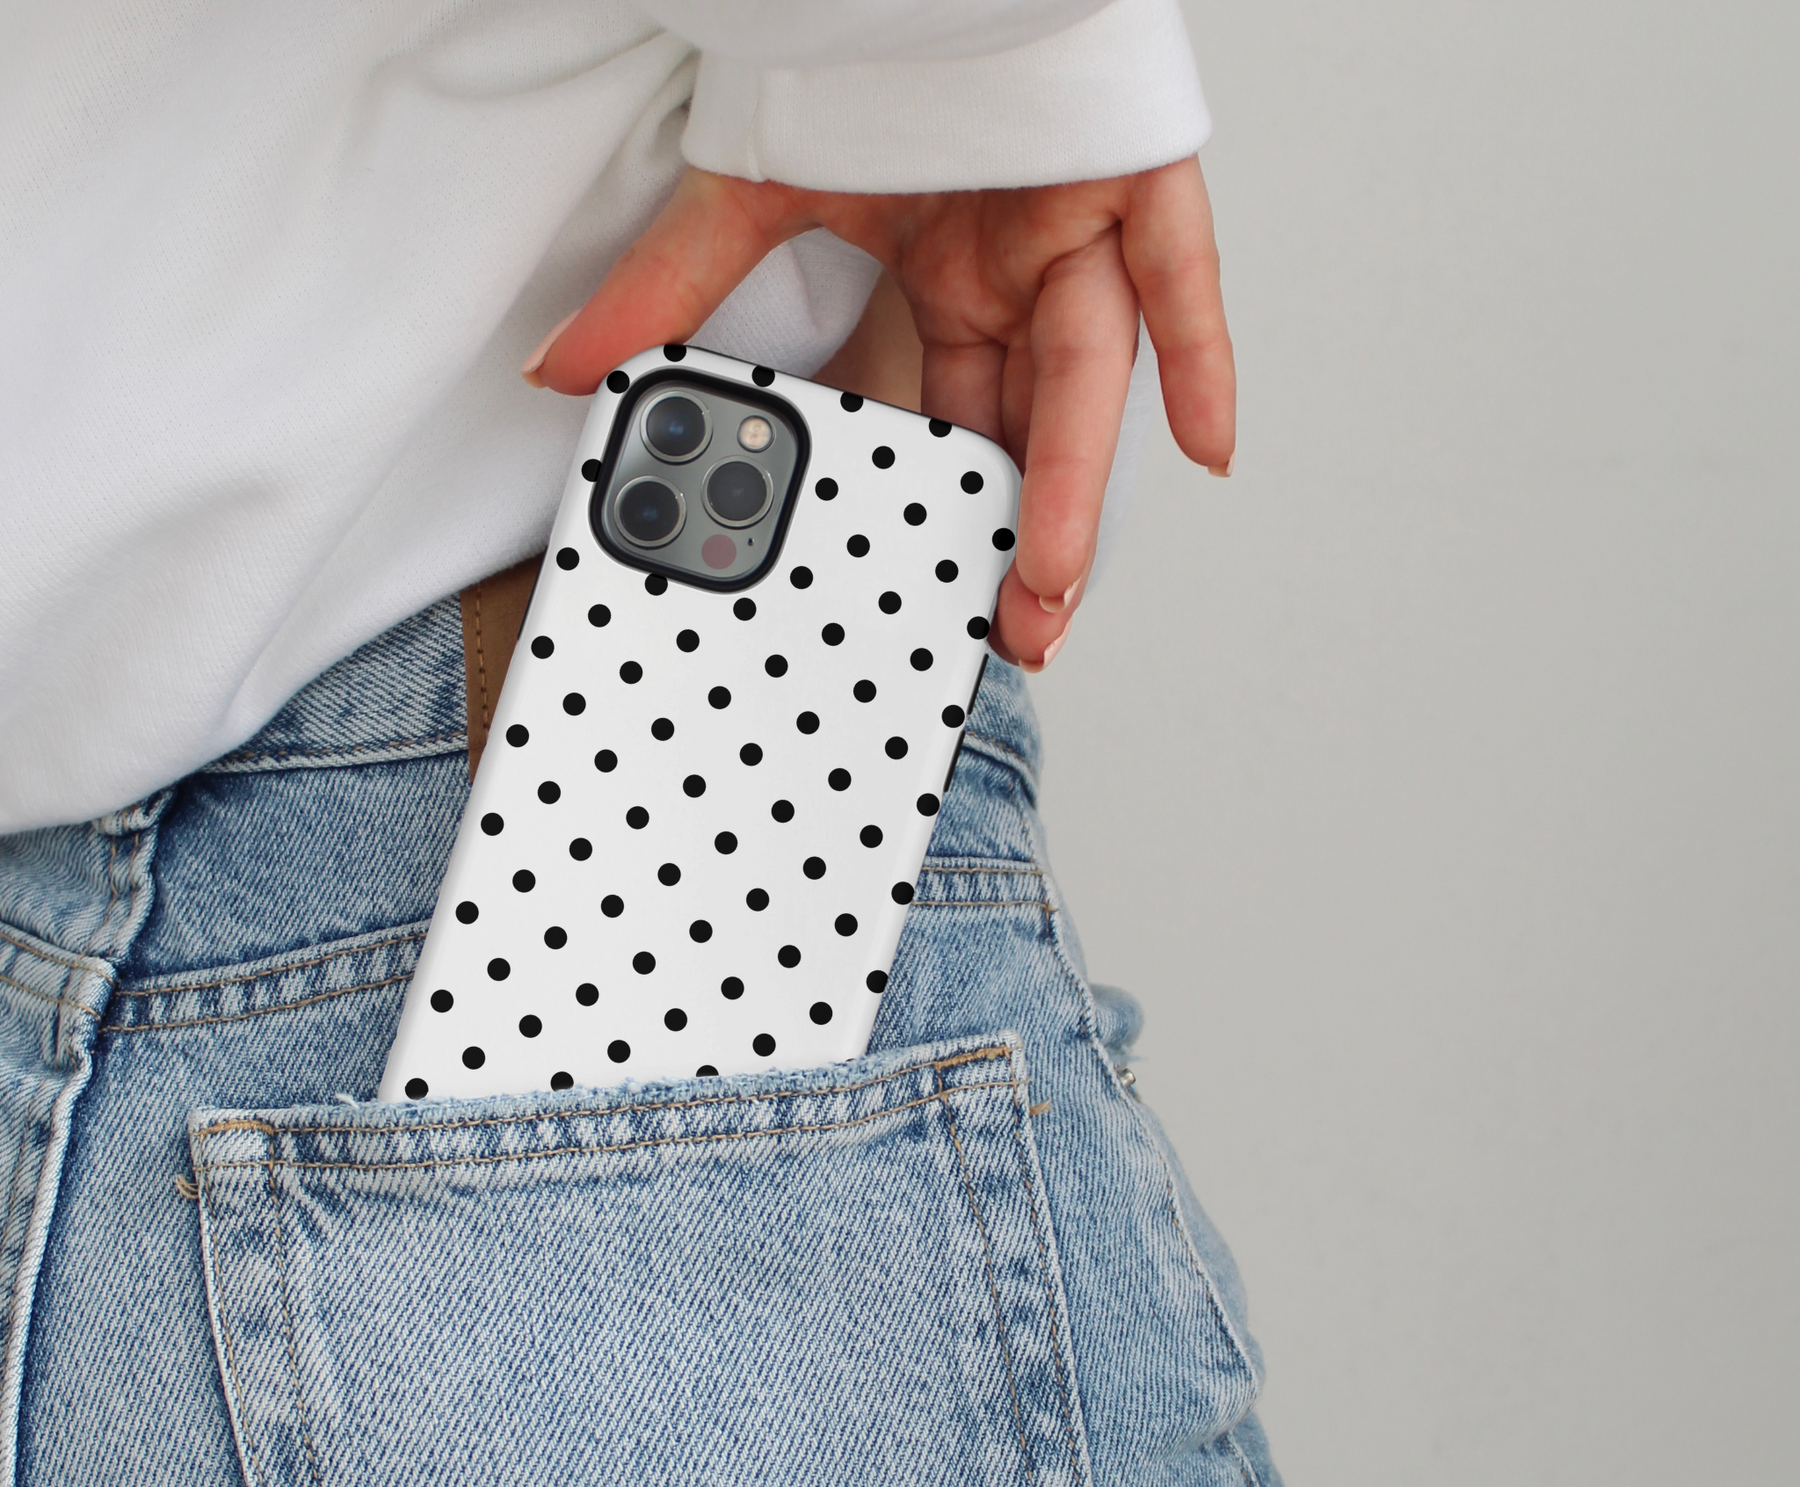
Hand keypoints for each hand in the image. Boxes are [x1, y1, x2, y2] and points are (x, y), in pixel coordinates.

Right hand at [527, 160, 1233, 669]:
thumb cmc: (869, 55)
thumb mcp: (754, 190)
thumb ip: (671, 288)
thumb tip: (568, 367)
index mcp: (954, 282)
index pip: (959, 418)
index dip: (952, 506)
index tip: (940, 592)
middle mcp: (1024, 274)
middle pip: (1033, 426)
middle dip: (1021, 534)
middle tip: (1008, 632)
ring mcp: (1082, 231)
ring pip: (1091, 380)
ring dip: (1078, 487)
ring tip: (1049, 586)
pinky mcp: (1136, 178)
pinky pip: (1179, 281)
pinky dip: (1197, 359)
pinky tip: (1207, 446)